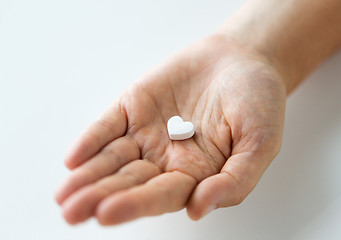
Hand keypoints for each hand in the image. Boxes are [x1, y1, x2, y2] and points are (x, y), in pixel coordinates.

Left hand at [55, 35, 286, 224]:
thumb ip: (236, 180)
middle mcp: (167, 158)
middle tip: (73, 211)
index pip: (161, 195)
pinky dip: (92, 140)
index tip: (107, 213)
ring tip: (65, 196)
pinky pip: (109, 126)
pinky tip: (75, 158)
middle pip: (130, 182)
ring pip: (113, 159)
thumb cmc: (257, 102)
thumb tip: (199, 208)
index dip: (136, 203)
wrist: (243, 59)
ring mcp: (148, 133)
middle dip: (101, 196)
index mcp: (196, 174)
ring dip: (89, 176)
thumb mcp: (260, 144)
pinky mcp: (135, 107)